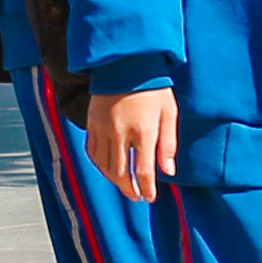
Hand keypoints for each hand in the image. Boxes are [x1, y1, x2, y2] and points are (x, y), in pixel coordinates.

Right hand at [84, 84, 176, 201]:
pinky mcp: (92, 122)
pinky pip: (92, 150)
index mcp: (144, 131)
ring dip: (113, 179)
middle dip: (129, 189)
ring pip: (104, 164)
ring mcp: (103, 128)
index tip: (150, 198)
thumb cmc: (154, 89)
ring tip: (124, 185)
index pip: (143, 171)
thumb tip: (169, 172)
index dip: (147, 189)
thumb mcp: (169, 114)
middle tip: (136, 197)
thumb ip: (169, 145)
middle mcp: (121, 133)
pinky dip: (100, 164)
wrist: (126, 64)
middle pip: (120, 172)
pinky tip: (108, 168)